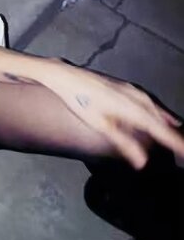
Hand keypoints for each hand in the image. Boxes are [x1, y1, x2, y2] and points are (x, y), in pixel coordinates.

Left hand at [48, 63, 183, 169]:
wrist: (67, 76)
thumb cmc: (81, 101)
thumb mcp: (101, 125)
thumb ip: (124, 143)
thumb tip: (142, 163)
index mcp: (135, 109)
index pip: (163, 130)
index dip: (177, 143)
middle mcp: (140, 98)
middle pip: (165, 121)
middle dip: (176, 136)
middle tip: (182, 151)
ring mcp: (135, 91)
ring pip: (160, 110)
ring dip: (171, 125)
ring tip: (178, 138)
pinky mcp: (130, 87)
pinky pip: (153, 102)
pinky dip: (162, 113)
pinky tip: (165, 117)